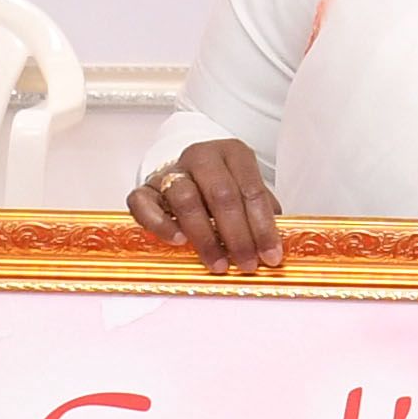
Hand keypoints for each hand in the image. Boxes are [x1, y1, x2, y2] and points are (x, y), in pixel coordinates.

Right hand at [128, 138, 283, 272]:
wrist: (189, 177)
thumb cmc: (223, 191)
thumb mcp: (247, 194)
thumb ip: (260, 215)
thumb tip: (273, 249)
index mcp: (233, 154)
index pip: (251, 190)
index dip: (263, 227)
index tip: (271, 256)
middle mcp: (202, 157)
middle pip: (221, 194)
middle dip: (237, 236)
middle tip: (246, 264)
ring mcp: (171, 171)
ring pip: (186, 198)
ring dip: (205, 237)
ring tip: (217, 263)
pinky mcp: (146, 188)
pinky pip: (144, 203)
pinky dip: (160, 224)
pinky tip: (178, 241)